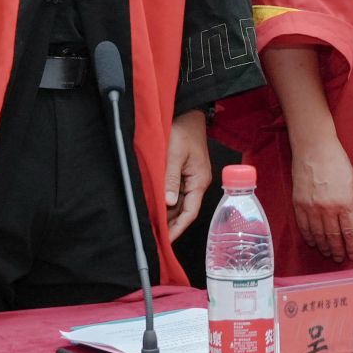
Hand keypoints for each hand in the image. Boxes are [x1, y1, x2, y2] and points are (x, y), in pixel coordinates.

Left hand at [162, 111, 211, 240]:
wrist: (187, 112)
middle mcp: (197, 183)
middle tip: (155, 237)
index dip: (177, 228)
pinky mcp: (184, 173)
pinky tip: (156, 207)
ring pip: (179, 203)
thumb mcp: (173, 154)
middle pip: (184, 210)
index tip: (165, 240)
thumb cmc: (182, 129)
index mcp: (199, 180)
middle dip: (171, 224)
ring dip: (168, 214)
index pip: (189, 212)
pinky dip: (167, 202)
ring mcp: (191, 178)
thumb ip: (170, 179)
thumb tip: (168, 203)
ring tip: (153, 226)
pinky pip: (176, 193)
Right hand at [289, 131, 352, 264]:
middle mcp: (327, 209)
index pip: (349, 232)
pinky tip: (313, 241)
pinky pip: (304, 227)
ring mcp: (311, 208)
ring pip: (318, 235)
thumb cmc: (336, 161)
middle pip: (333, 237)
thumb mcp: (352, 180)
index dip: (351, 246)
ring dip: (323, 246)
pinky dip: (309, 237)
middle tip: (339, 258)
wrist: (313, 148)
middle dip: (337, 250)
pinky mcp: (298, 204)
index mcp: (344, 203)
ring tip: (327, 253)